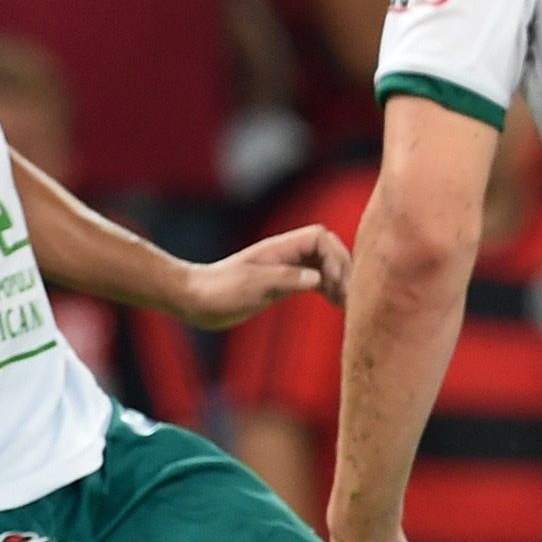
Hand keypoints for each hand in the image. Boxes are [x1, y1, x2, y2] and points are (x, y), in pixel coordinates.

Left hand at [174, 223, 349, 328]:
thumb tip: (319, 279)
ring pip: (325, 265)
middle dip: (343, 268)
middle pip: (328, 249)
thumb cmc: (218, 292)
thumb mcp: (253, 285)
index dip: (334, 257)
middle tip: (348, 296)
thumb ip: (286, 279)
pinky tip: (335, 303)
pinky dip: (329, 288)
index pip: (320, 238)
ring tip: (347, 302)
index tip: (334, 284)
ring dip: (339, 279)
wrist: (194, 300)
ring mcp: (285, 268)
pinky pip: (315, 279)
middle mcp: (286, 255)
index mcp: (279, 249)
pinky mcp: (282, 283)